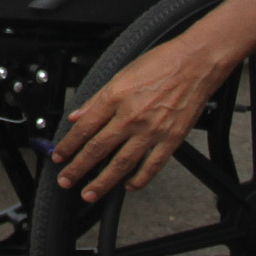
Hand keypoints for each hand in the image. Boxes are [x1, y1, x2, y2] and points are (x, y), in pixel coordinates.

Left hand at [51, 0, 255, 201]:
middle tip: (66, 181)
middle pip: (98, 148)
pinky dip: (140, 179)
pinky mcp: (171, 138)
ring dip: (103, 181)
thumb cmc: (162, 63)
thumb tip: (77, 116)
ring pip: (121, 163)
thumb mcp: (121, 74)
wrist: (196, 63)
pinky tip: (129, 186)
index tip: (59, 156)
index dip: (68, 145)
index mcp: (116, 97)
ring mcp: (152, 130)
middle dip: (78, 168)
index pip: (84, 127)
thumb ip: (97, 99)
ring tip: (89, 193)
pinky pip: (152, 165)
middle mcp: (131, 116)